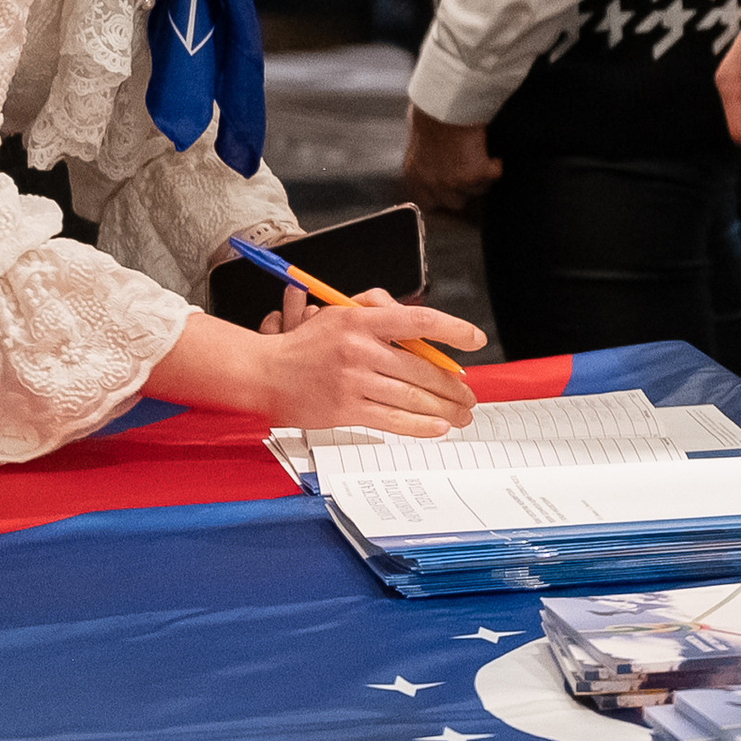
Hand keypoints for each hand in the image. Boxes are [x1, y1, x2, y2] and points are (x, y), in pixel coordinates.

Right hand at [147, 290, 485, 436]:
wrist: (264, 371)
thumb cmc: (306, 343)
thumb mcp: (341, 314)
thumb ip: (381, 315)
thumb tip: (425, 335)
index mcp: (362, 320)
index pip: (420, 320)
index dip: (454, 330)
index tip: (475, 339)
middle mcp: (360, 349)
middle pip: (422, 368)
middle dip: (453, 386)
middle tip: (470, 395)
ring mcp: (353, 381)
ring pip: (412, 397)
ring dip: (444, 408)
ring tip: (461, 414)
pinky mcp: (345, 409)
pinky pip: (392, 419)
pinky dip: (420, 425)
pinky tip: (438, 427)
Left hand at [404, 106, 501, 214]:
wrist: (447, 101)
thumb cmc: (431, 110)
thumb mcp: (418, 137)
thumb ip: (424, 157)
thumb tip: (434, 158)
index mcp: (414, 174)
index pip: (427, 203)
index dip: (443, 196)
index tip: (453, 186)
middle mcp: (432, 183)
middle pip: (455, 203)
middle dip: (465, 188)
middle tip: (470, 168)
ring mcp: (455, 182)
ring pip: (478, 190)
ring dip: (482, 175)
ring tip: (480, 153)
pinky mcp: (476, 174)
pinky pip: (495, 174)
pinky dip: (497, 163)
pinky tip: (492, 151)